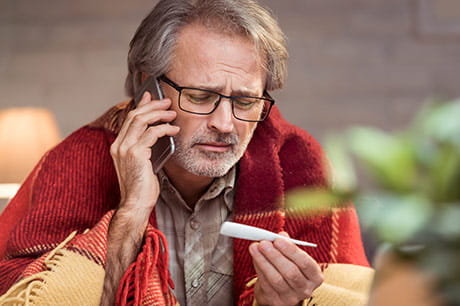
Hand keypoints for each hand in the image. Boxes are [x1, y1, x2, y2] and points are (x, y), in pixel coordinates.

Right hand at [101, 92, 179, 305]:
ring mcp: (125, 149)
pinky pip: (152, 133)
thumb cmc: (142, 187)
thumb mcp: (143, 163)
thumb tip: (157, 132)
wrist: (136, 205)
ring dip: (159, 114)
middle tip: (167, 103)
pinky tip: (174, 130)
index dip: (141, 105)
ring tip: (172, 114)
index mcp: (118, 146)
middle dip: (152, 106)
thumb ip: (147, 146)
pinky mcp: (135, 154)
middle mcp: (118, 145)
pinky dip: (165, 128)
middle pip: (135, 115)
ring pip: (142, 120)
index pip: (129, 119)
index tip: (151, 97)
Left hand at [249, 232, 322, 305]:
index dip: (291, 251)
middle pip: (290, 272)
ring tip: (255, 248)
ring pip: (276, 279)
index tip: (278, 240)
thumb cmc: (288, 268)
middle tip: (264, 243)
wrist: (279, 290)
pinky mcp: (276, 301)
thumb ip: (288, 246)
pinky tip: (255, 257)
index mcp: (314, 276)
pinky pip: (266, 283)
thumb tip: (281, 234)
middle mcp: (305, 289)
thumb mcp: (293, 258)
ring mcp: (291, 297)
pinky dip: (259, 268)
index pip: (305, 263)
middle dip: (275, 256)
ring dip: (264, 261)